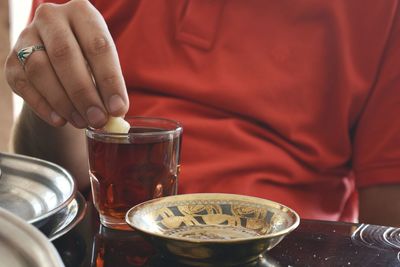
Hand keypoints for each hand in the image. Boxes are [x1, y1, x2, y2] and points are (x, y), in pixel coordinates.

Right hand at [5, 0, 128, 127]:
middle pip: (65, 55)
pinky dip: (43, 106)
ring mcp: (27, 36)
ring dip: (63, 101)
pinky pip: (23, 84)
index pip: (98, 46)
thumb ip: (109, 87)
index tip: (118, 108)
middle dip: (84, 93)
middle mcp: (52, 17)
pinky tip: (60, 120)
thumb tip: (116, 114)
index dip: (109, 80)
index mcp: (82, 13)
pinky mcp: (11, 59)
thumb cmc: (90, 64)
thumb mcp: (103, 66)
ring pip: (39, 69)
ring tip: (82, 122)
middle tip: (98, 119)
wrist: (59, 65)